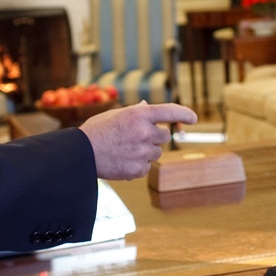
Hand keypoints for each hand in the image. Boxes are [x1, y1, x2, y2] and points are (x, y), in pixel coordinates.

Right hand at [80, 102, 196, 178]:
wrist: (81, 154)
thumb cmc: (97, 131)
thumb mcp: (116, 115)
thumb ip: (136, 112)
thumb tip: (148, 106)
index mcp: (139, 114)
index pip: (170, 111)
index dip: (184, 114)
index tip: (194, 118)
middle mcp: (144, 132)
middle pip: (165, 135)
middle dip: (156, 136)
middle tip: (137, 137)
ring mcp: (143, 152)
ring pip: (157, 152)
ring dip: (147, 151)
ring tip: (125, 150)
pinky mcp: (139, 169)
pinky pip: (147, 166)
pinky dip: (138, 165)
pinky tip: (122, 161)